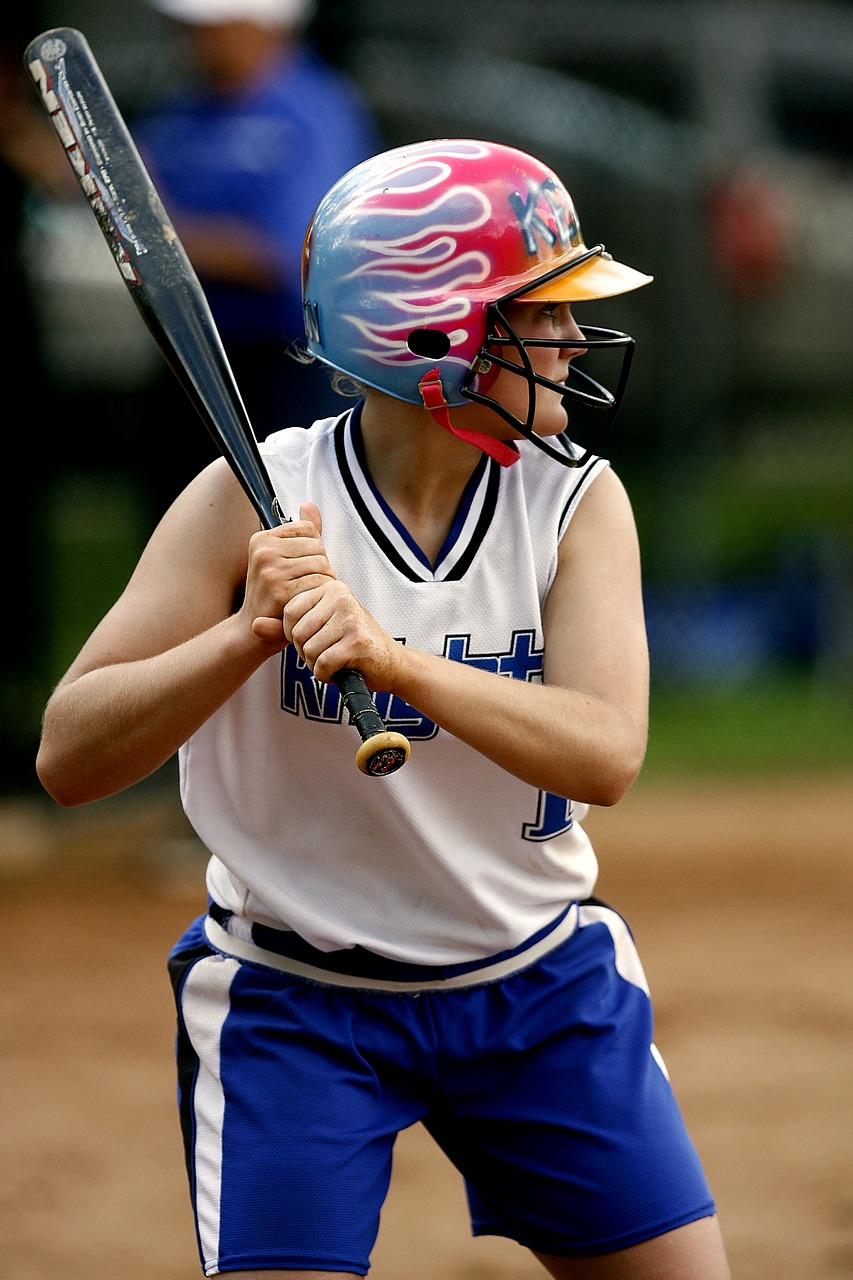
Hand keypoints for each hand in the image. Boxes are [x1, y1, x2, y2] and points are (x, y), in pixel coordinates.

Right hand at [242, 501, 335, 648]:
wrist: (252, 631)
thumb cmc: (271, 595)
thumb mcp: (282, 559)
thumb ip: (300, 532)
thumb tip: (309, 505)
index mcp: (262, 539)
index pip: (309, 529)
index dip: (314, 549)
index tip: (301, 566)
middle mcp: (264, 551)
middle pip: (318, 546)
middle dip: (321, 566)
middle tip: (306, 584)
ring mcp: (271, 570)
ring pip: (322, 564)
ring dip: (323, 581)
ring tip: (308, 592)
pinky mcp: (281, 590)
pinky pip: (318, 583)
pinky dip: (320, 594)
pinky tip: (308, 602)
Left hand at [245, 503, 402, 689]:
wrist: (390, 663)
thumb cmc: (350, 644)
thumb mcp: (317, 629)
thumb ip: (283, 628)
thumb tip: (253, 625)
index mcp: (330, 587)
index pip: (289, 611)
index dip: (294, 633)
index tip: (314, 638)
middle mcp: (341, 597)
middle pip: (297, 632)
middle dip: (306, 651)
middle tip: (326, 652)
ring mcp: (351, 618)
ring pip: (309, 649)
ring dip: (317, 664)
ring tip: (335, 660)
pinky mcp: (357, 642)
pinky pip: (323, 663)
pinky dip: (326, 675)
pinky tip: (340, 670)